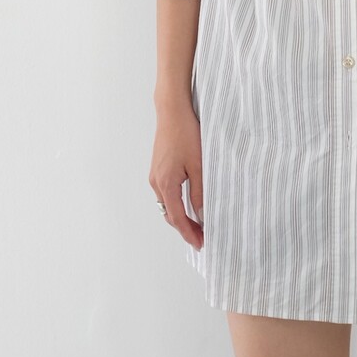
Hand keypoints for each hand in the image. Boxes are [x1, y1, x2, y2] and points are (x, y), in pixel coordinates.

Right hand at [148, 99, 204, 250]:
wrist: (172, 112)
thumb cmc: (186, 134)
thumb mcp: (198, 166)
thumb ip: (199, 192)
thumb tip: (201, 214)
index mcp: (166, 184)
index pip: (177, 217)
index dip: (188, 233)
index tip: (199, 244)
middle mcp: (156, 182)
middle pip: (170, 214)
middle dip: (185, 228)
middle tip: (201, 237)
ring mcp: (155, 175)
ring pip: (167, 204)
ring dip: (180, 216)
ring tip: (197, 224)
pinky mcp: (158, 168)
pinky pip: (166, 193)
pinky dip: (176, 204)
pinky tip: (188, 204)